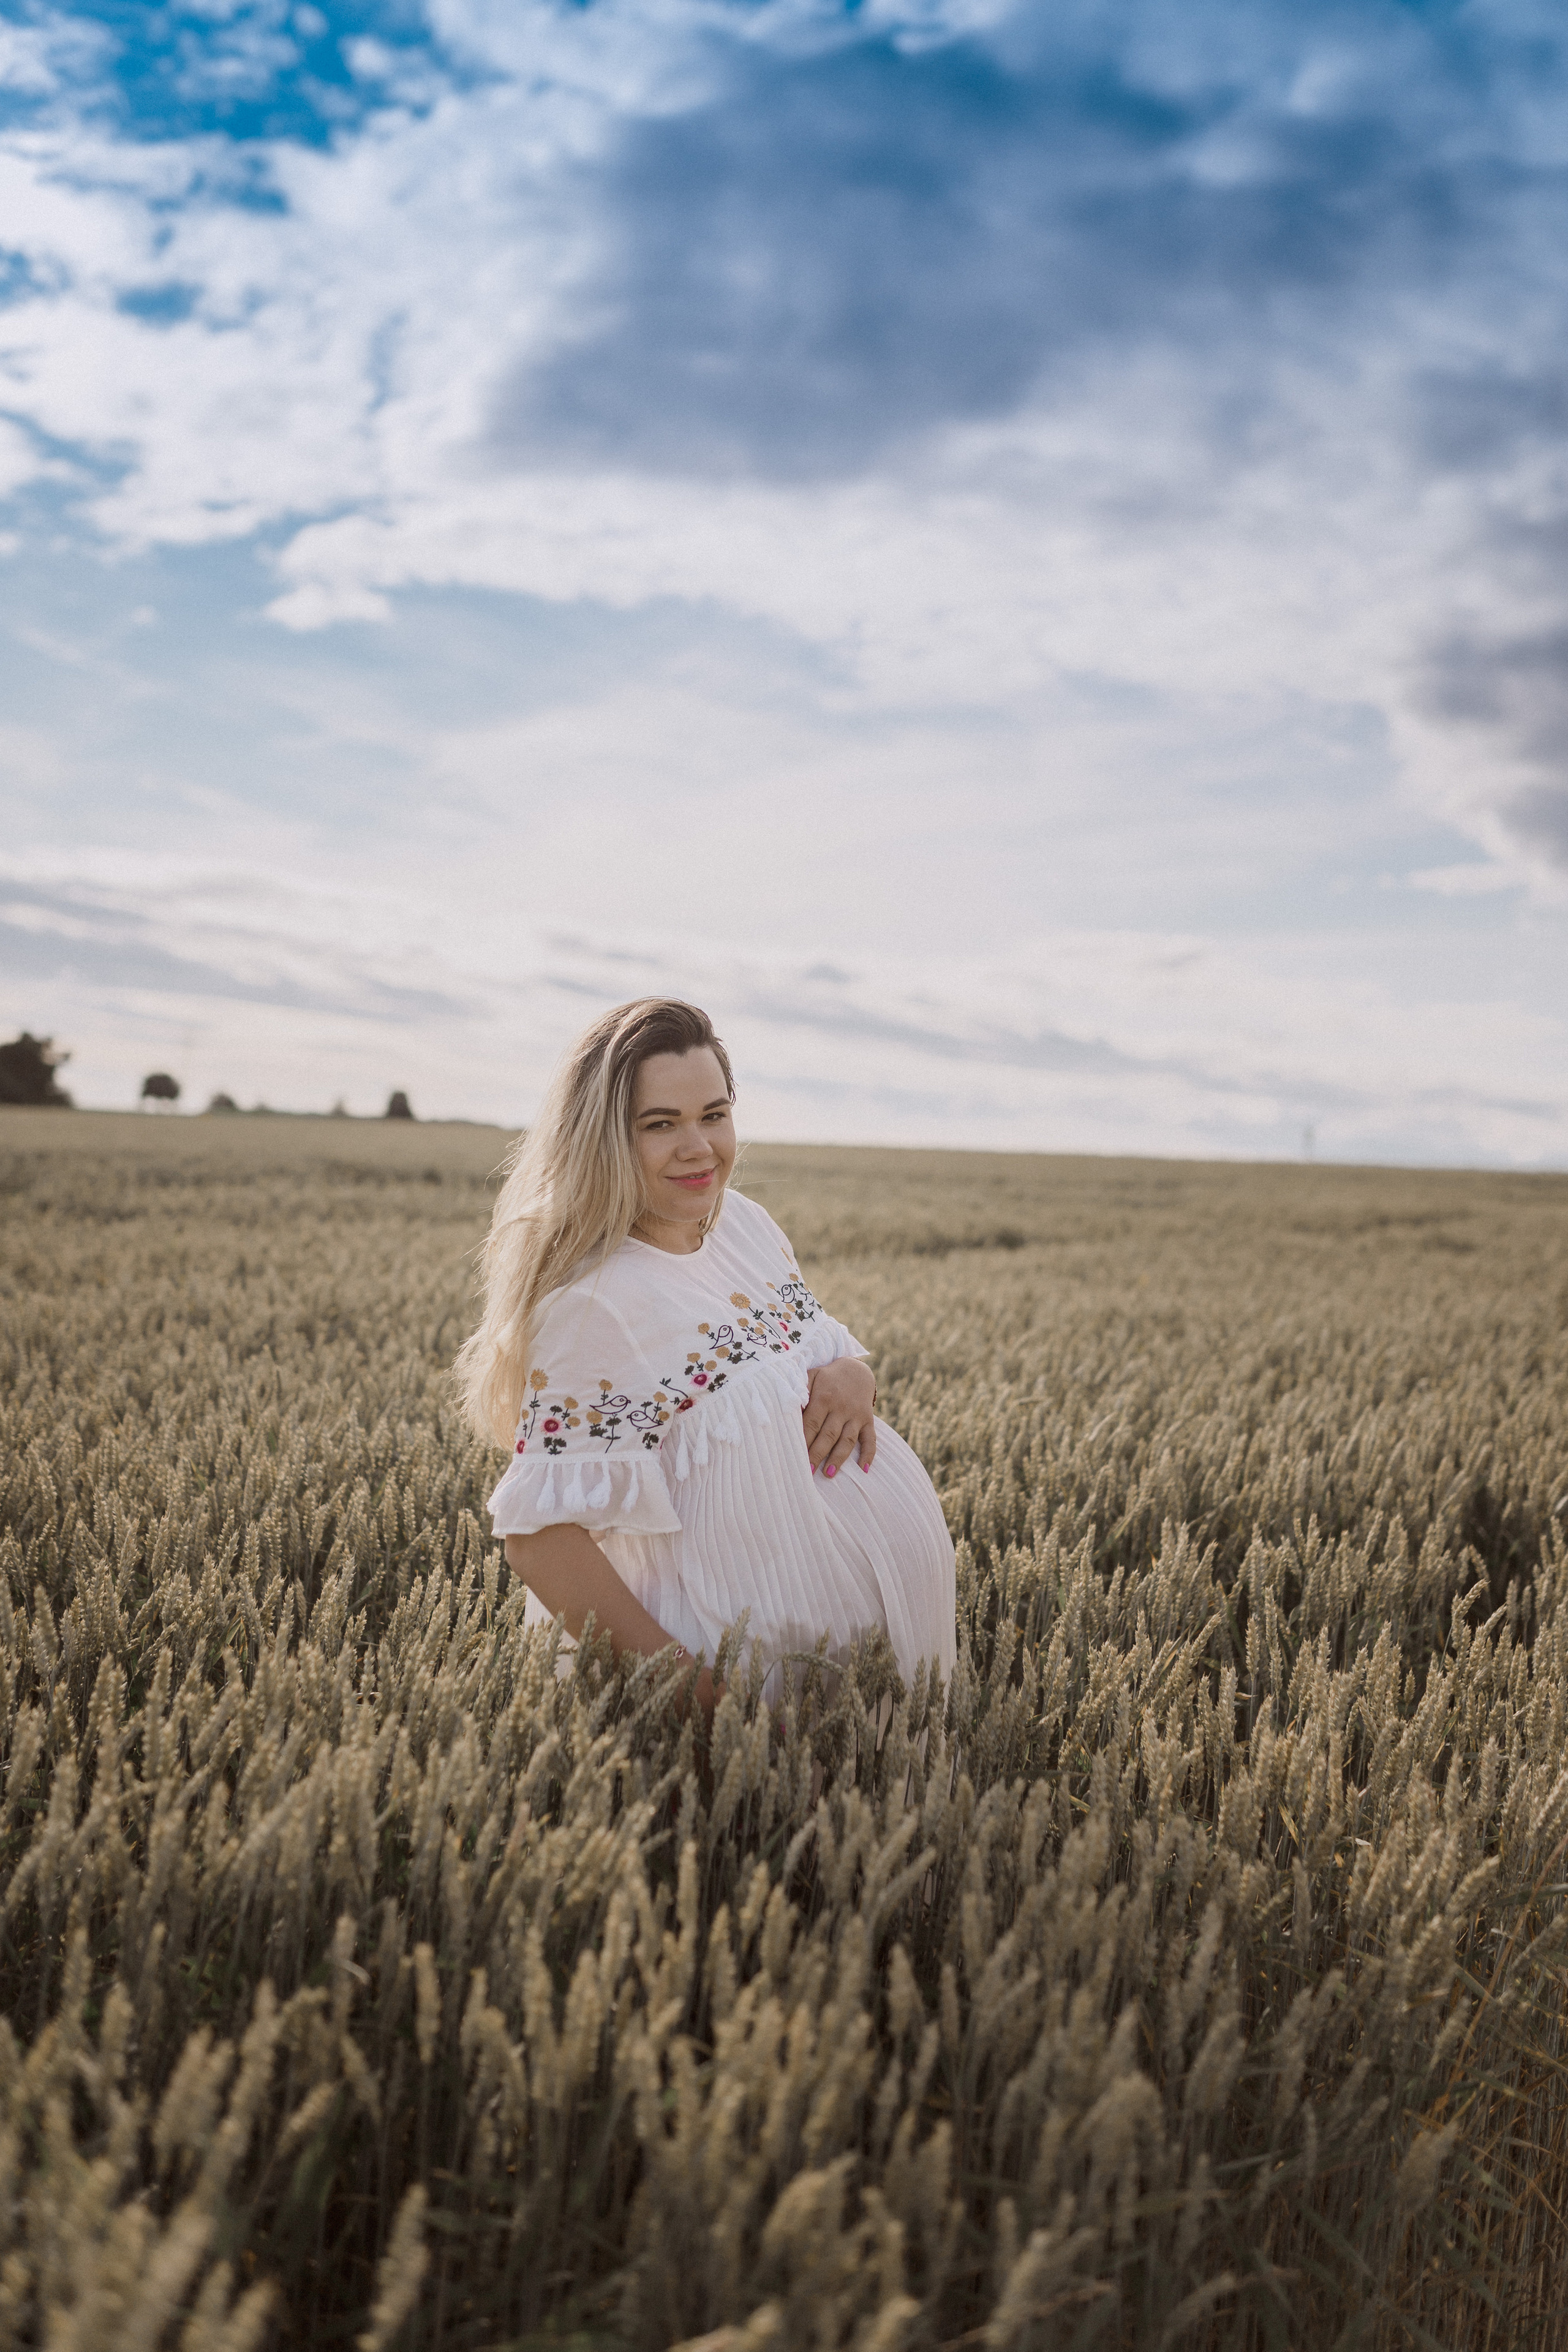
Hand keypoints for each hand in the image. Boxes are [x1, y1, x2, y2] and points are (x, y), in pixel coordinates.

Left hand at [802, 1357, 877, 1478]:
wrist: (856, 1369)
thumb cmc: (826, 1378)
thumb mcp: (811, 1376)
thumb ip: (799, 1391)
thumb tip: (786, 1410)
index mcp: (824, 1397)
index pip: (812, 1423)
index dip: (804, 1439)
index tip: (795, 1455)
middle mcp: (841, 1407)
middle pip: (828, 1434)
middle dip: (817, 1454)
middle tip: (807, 1472)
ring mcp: (856, 1415)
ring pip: (847, 1439)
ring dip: (838, 1458)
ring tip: (828, 1474)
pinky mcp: (868, 1420)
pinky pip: (871, 1438)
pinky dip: (869, 1454)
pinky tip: (864, 1469)